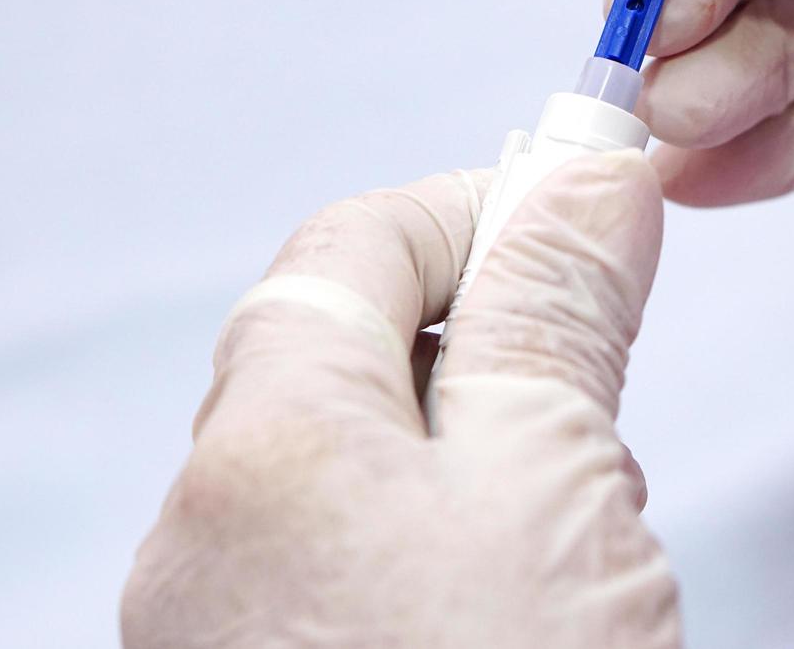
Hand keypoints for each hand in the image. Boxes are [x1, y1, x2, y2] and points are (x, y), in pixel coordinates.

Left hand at [121, 152, 678, 647]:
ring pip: (349, 468)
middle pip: (346, 358)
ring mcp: (212, 618)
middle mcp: (202, 530)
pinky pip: (335, 560)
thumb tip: (583, 188)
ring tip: (574, 530)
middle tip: (591, 388)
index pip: (352, 245)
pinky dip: (426, 546)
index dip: (473, 213)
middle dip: (481, 350)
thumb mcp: (554, 489)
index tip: (573, 214)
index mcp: (265, 447)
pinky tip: (513, 597)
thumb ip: (558, 319)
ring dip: (466, 458)